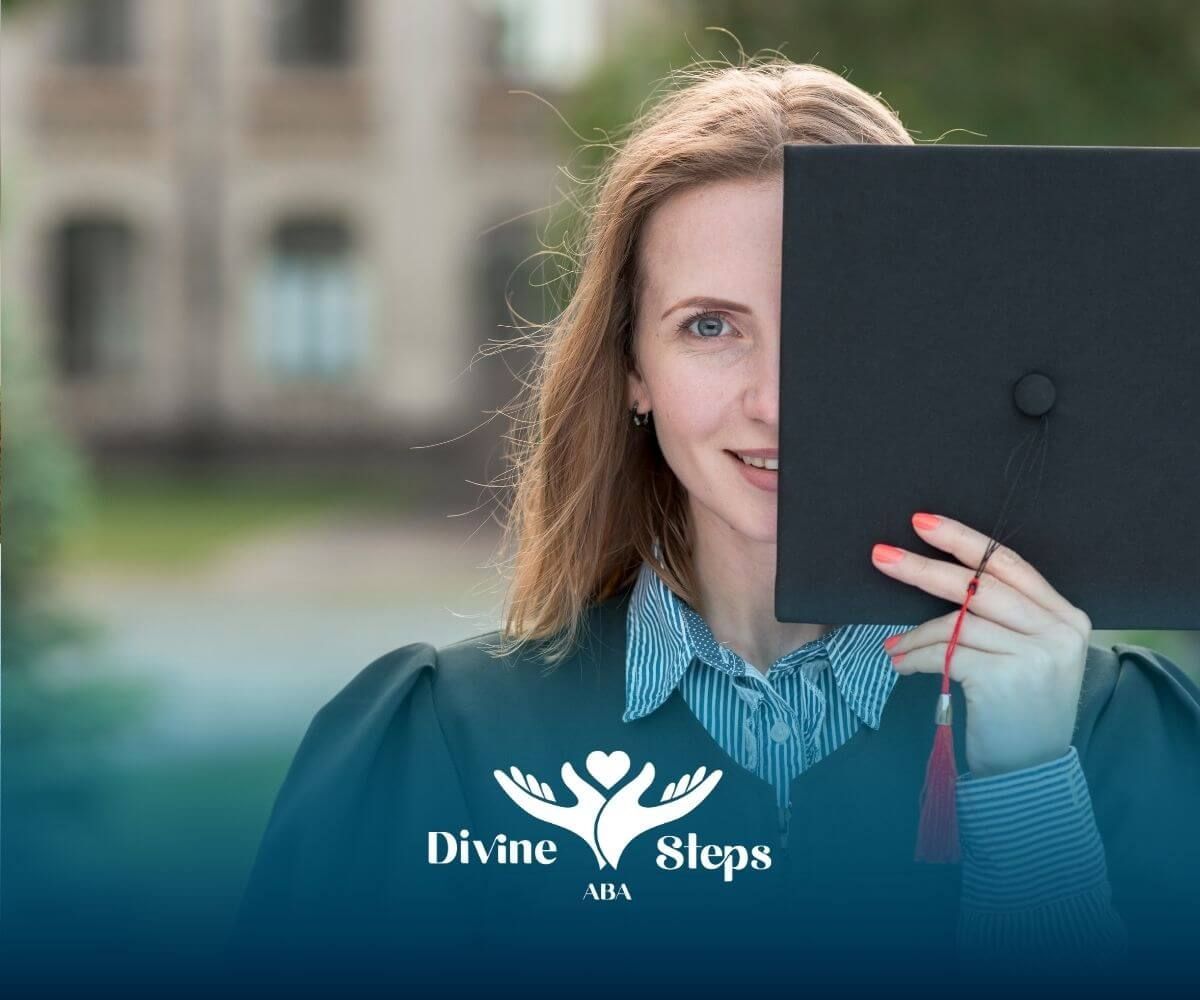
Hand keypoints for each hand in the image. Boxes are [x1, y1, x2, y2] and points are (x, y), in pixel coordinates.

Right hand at [596, 763, 722, 867]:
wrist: (600, 847)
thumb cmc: (609, 825)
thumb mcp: (623, 799)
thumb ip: (639, 783)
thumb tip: (652, 767)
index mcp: (662, 815)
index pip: (691, 800)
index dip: (704, 787)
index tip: (717, 774)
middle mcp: (662, 819)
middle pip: (689, 801)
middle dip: (699, 786)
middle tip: (710, 772)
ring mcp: (656, 821)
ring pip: (679, 803)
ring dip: (686, 789)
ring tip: (695, 775)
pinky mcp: (648, 820)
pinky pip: (667, 806)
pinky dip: (673, 795)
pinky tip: (674, 787)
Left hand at [870, 512, 1091, 778]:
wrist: (1031, 772)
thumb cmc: (1017, 708)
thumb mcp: (1025, 654)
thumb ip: (1002, 617)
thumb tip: (938, 574)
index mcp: (1065, 616)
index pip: (1009, 564)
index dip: (964, 540)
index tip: (922, 522)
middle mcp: (1058, 631)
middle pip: (979, 586)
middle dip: (923, 568)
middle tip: (881, 556)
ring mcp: (1035, 655)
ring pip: (956, 623)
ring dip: (913, 635)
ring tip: (892, 646)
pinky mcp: (1006, 680)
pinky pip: (945, 654)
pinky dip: (915, 658)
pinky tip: (901, 665)